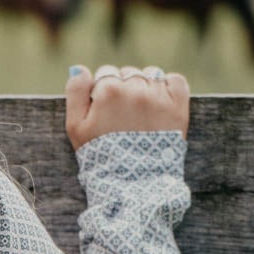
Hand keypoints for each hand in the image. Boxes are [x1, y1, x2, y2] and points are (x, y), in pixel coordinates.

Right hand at [66, 64, 189, 151]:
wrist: (133, 184)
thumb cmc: (101, 156)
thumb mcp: (75, 127)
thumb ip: (75, 93)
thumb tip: (80, 69)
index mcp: (108, 90)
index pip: (106, 73)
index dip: (103, 91)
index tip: (106, 111)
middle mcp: (134, 89)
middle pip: (128, 73)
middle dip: (124, 88)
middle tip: (122, 116)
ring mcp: (158, 97)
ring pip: (150, 75)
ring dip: (145, 87)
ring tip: (141, 113)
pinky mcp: (178, 106)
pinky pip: (175, 80)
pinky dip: (169, 85)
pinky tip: (161, 101)